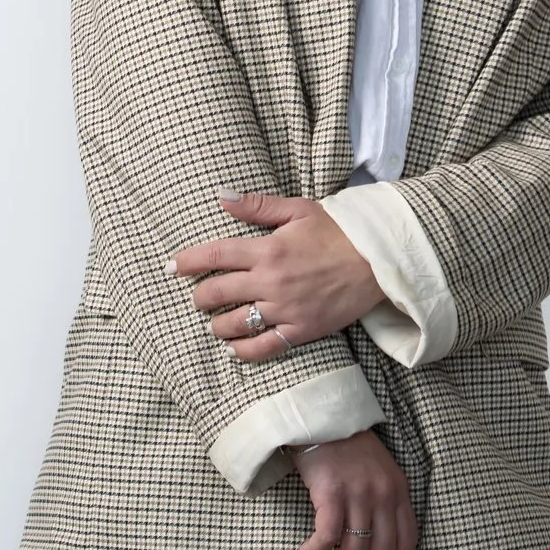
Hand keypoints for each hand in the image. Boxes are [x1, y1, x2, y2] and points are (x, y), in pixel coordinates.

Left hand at [172, 191, 385, 361]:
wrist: (377, 261)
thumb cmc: (338, 232)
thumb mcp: (299, 210)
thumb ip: (257, 205)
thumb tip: (221, 197)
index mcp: (267, 249)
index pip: (215, 255)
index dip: (187, 261)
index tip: (171, 266)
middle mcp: (271, 281)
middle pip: (216, 293)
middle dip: (200, 296)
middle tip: (199, 296)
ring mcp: (285, 309)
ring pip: (233, 324)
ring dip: (216, 324)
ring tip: (215, 321)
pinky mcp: (300, 330)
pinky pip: (262, 347)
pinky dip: (242, 351)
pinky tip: (233, 348)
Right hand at [290, 430, 416, 549]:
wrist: (321, 416)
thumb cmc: (346, 447)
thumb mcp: (378, 472)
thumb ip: (382, 504)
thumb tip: (372, 548)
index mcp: (399, 490)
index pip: (407, 542)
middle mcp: (384, 493)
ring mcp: (359, 492)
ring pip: (354, 549)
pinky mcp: (332, 491)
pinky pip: (327, 535)